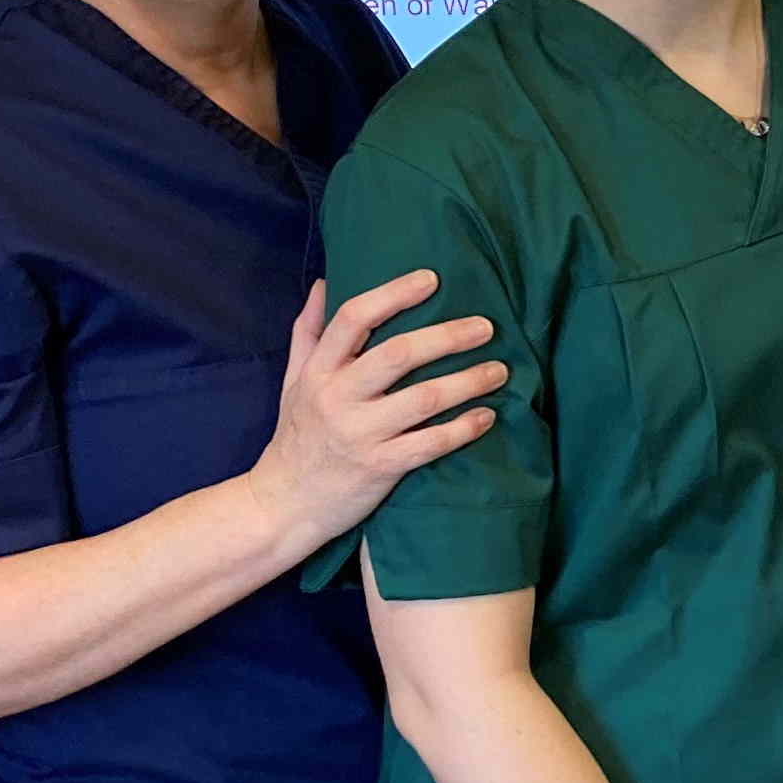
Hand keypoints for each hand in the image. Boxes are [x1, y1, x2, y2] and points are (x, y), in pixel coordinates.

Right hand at [250, 273, 502, 548]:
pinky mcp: (380, 468)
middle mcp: (337, 398)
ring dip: (467, 381)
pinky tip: (487, 416)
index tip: (432, 278)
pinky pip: (430, 444)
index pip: (354, 318)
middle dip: (447, 336)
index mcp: (318, 371)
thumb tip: (326, 282)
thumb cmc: (297, 435)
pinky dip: (463, 429)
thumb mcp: (293, 380)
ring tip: (499, 369)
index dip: (394, 294)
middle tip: (486, 326)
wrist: (283, 504)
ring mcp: (360, 434)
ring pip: (423, 398)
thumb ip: (309, 331)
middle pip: (398, 354)